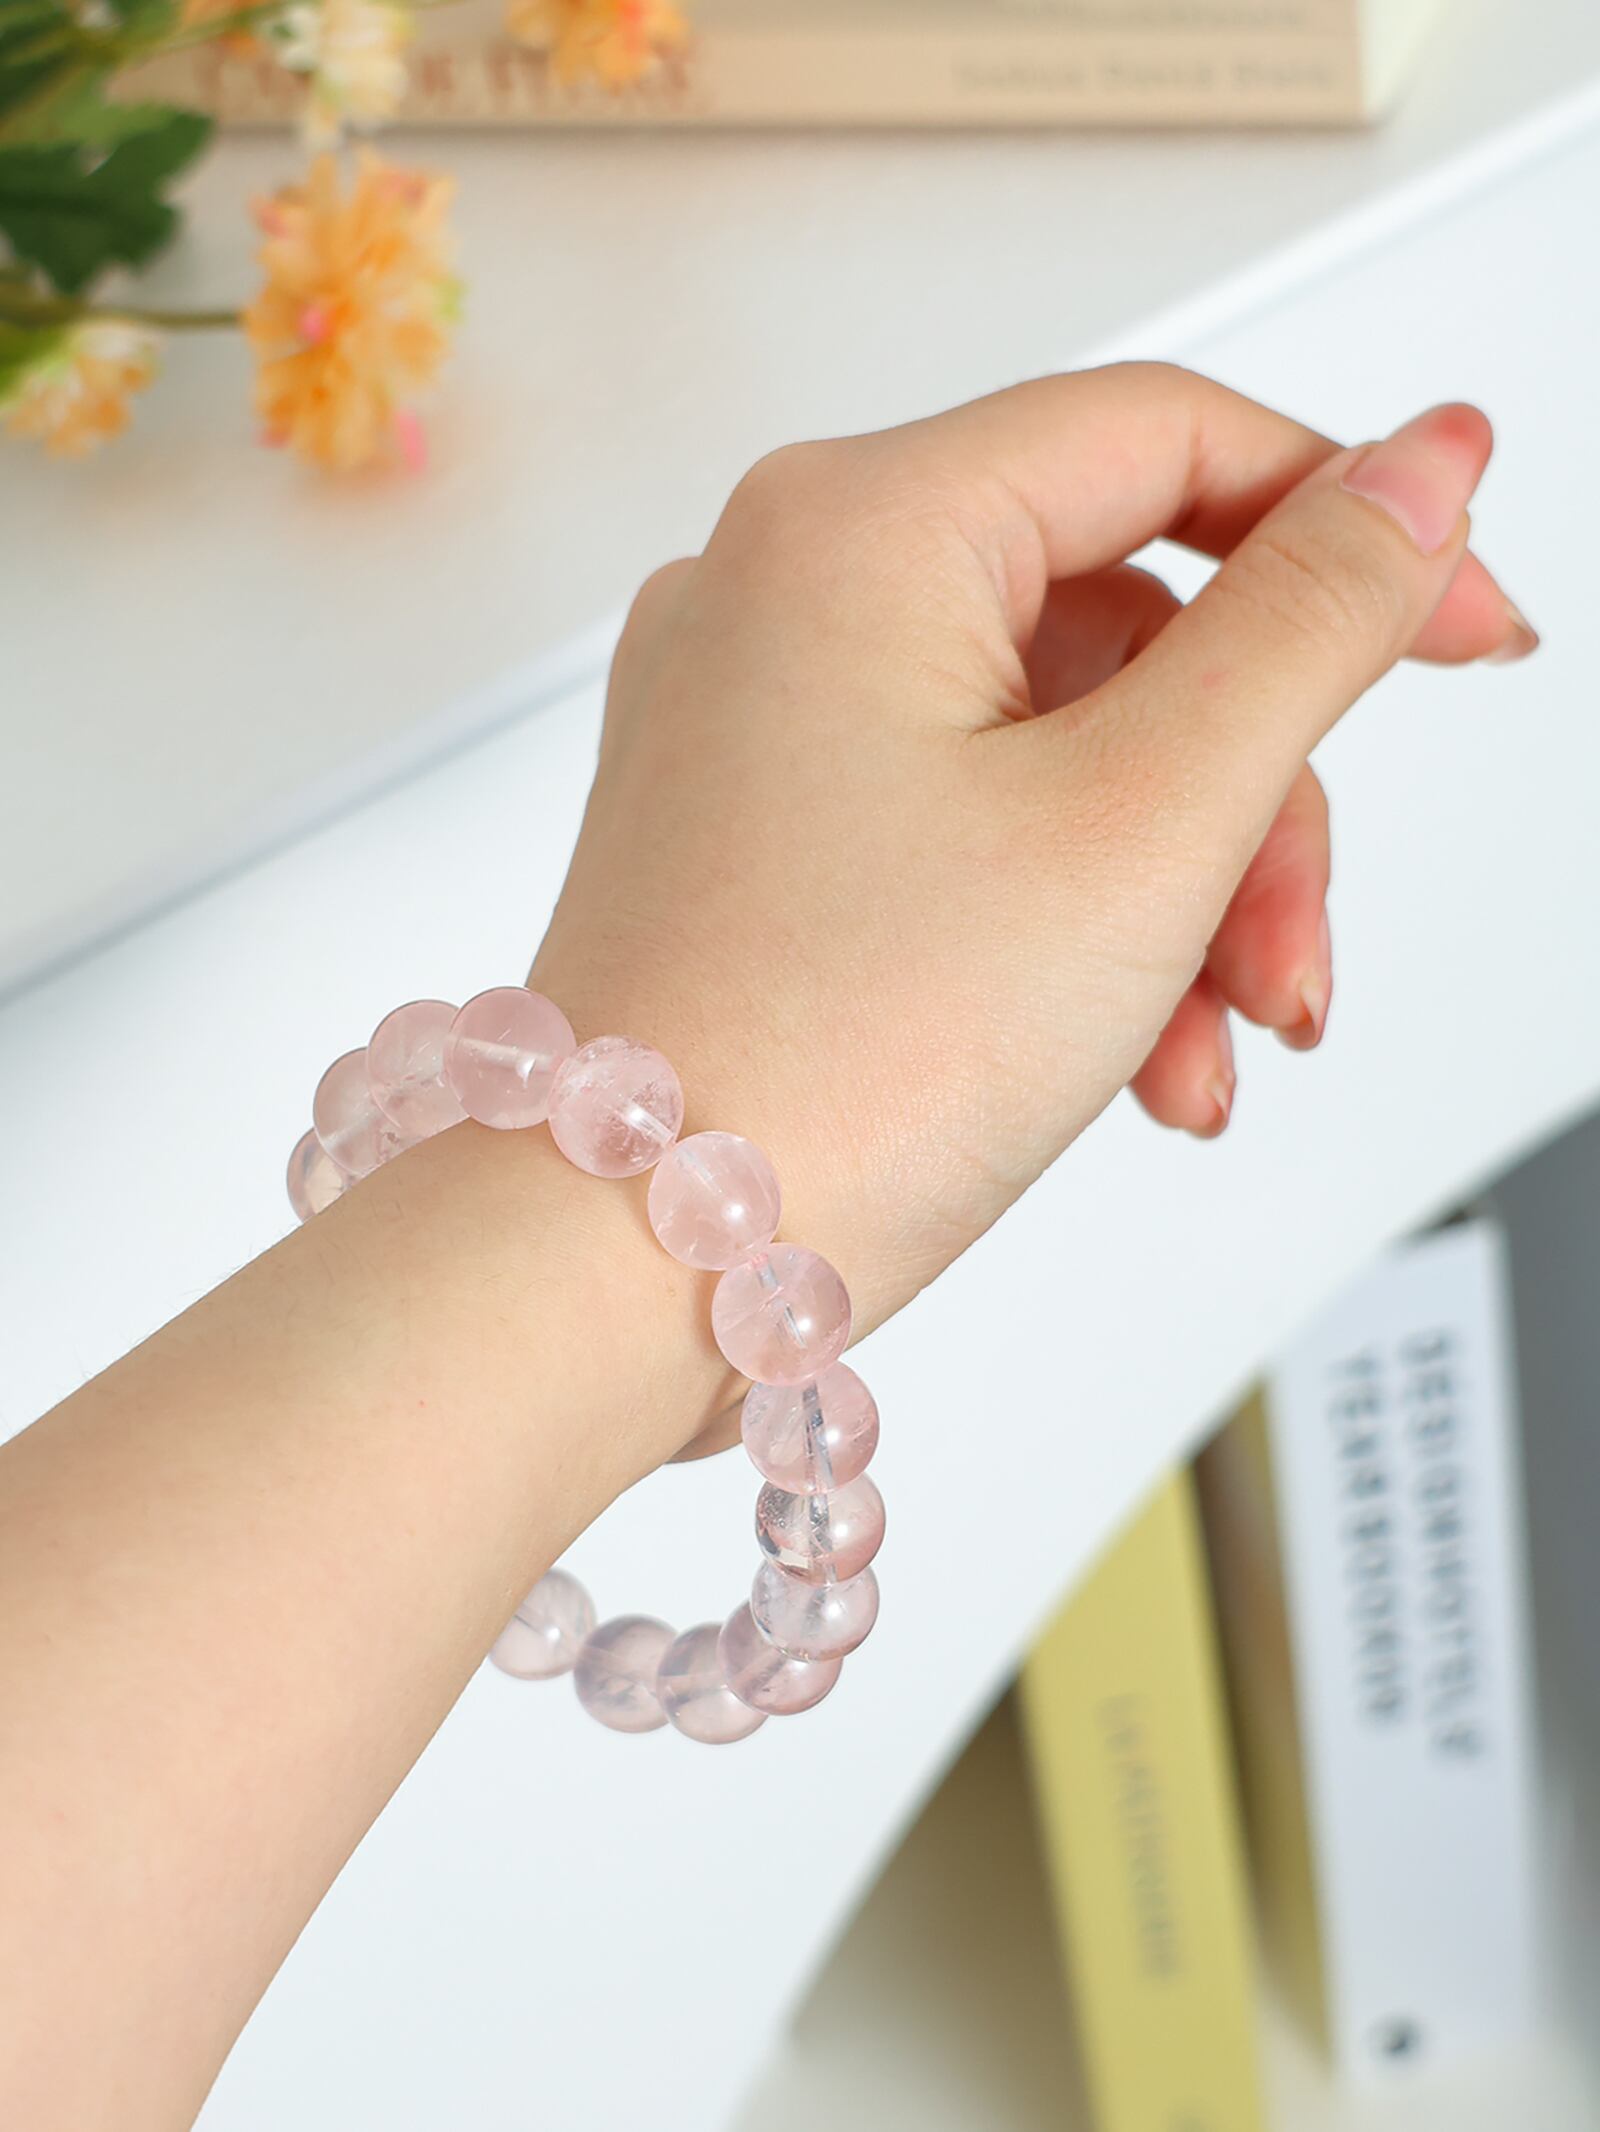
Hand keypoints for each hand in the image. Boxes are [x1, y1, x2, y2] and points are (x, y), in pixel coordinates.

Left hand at [533, 363, 1532, 1431]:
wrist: (623, 1271)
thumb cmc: (834, 1061)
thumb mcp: (1144, 823)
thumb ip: (1310, 621)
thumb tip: (1427, 464)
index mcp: (858, 526)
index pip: (1170, 441)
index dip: (1353, 527)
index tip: (1471, 628)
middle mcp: (784, 595)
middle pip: (1125, 628)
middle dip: (1248, 809)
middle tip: (1295, 961)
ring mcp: (759, 722)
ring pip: (1061, 753)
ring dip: (1177, 902)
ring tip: (1210, 1052)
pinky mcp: (760, 837)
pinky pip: (973, 830)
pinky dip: (1073, 931)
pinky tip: (1131, 1066)